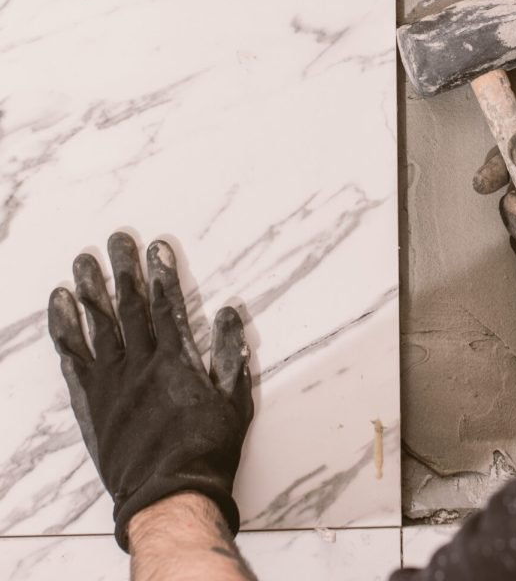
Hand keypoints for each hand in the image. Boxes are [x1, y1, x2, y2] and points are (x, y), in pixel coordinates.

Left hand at [48, 233, 253, 551]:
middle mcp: (141, 363)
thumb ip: (231, 354)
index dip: (161, 272)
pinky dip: (65, 329)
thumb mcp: (235, 401)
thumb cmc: (206, 450)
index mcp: (176, 360)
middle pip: (130, 305)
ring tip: (84, 260)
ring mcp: (112, 382)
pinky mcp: (92, 402)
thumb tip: (230, 313)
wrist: (168, 495)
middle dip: (124, 269)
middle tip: (117, 239)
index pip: (166, 304)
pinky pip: (73, 358)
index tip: (156, 246)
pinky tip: (60, 305)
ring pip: (98, 324)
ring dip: (91, 289)